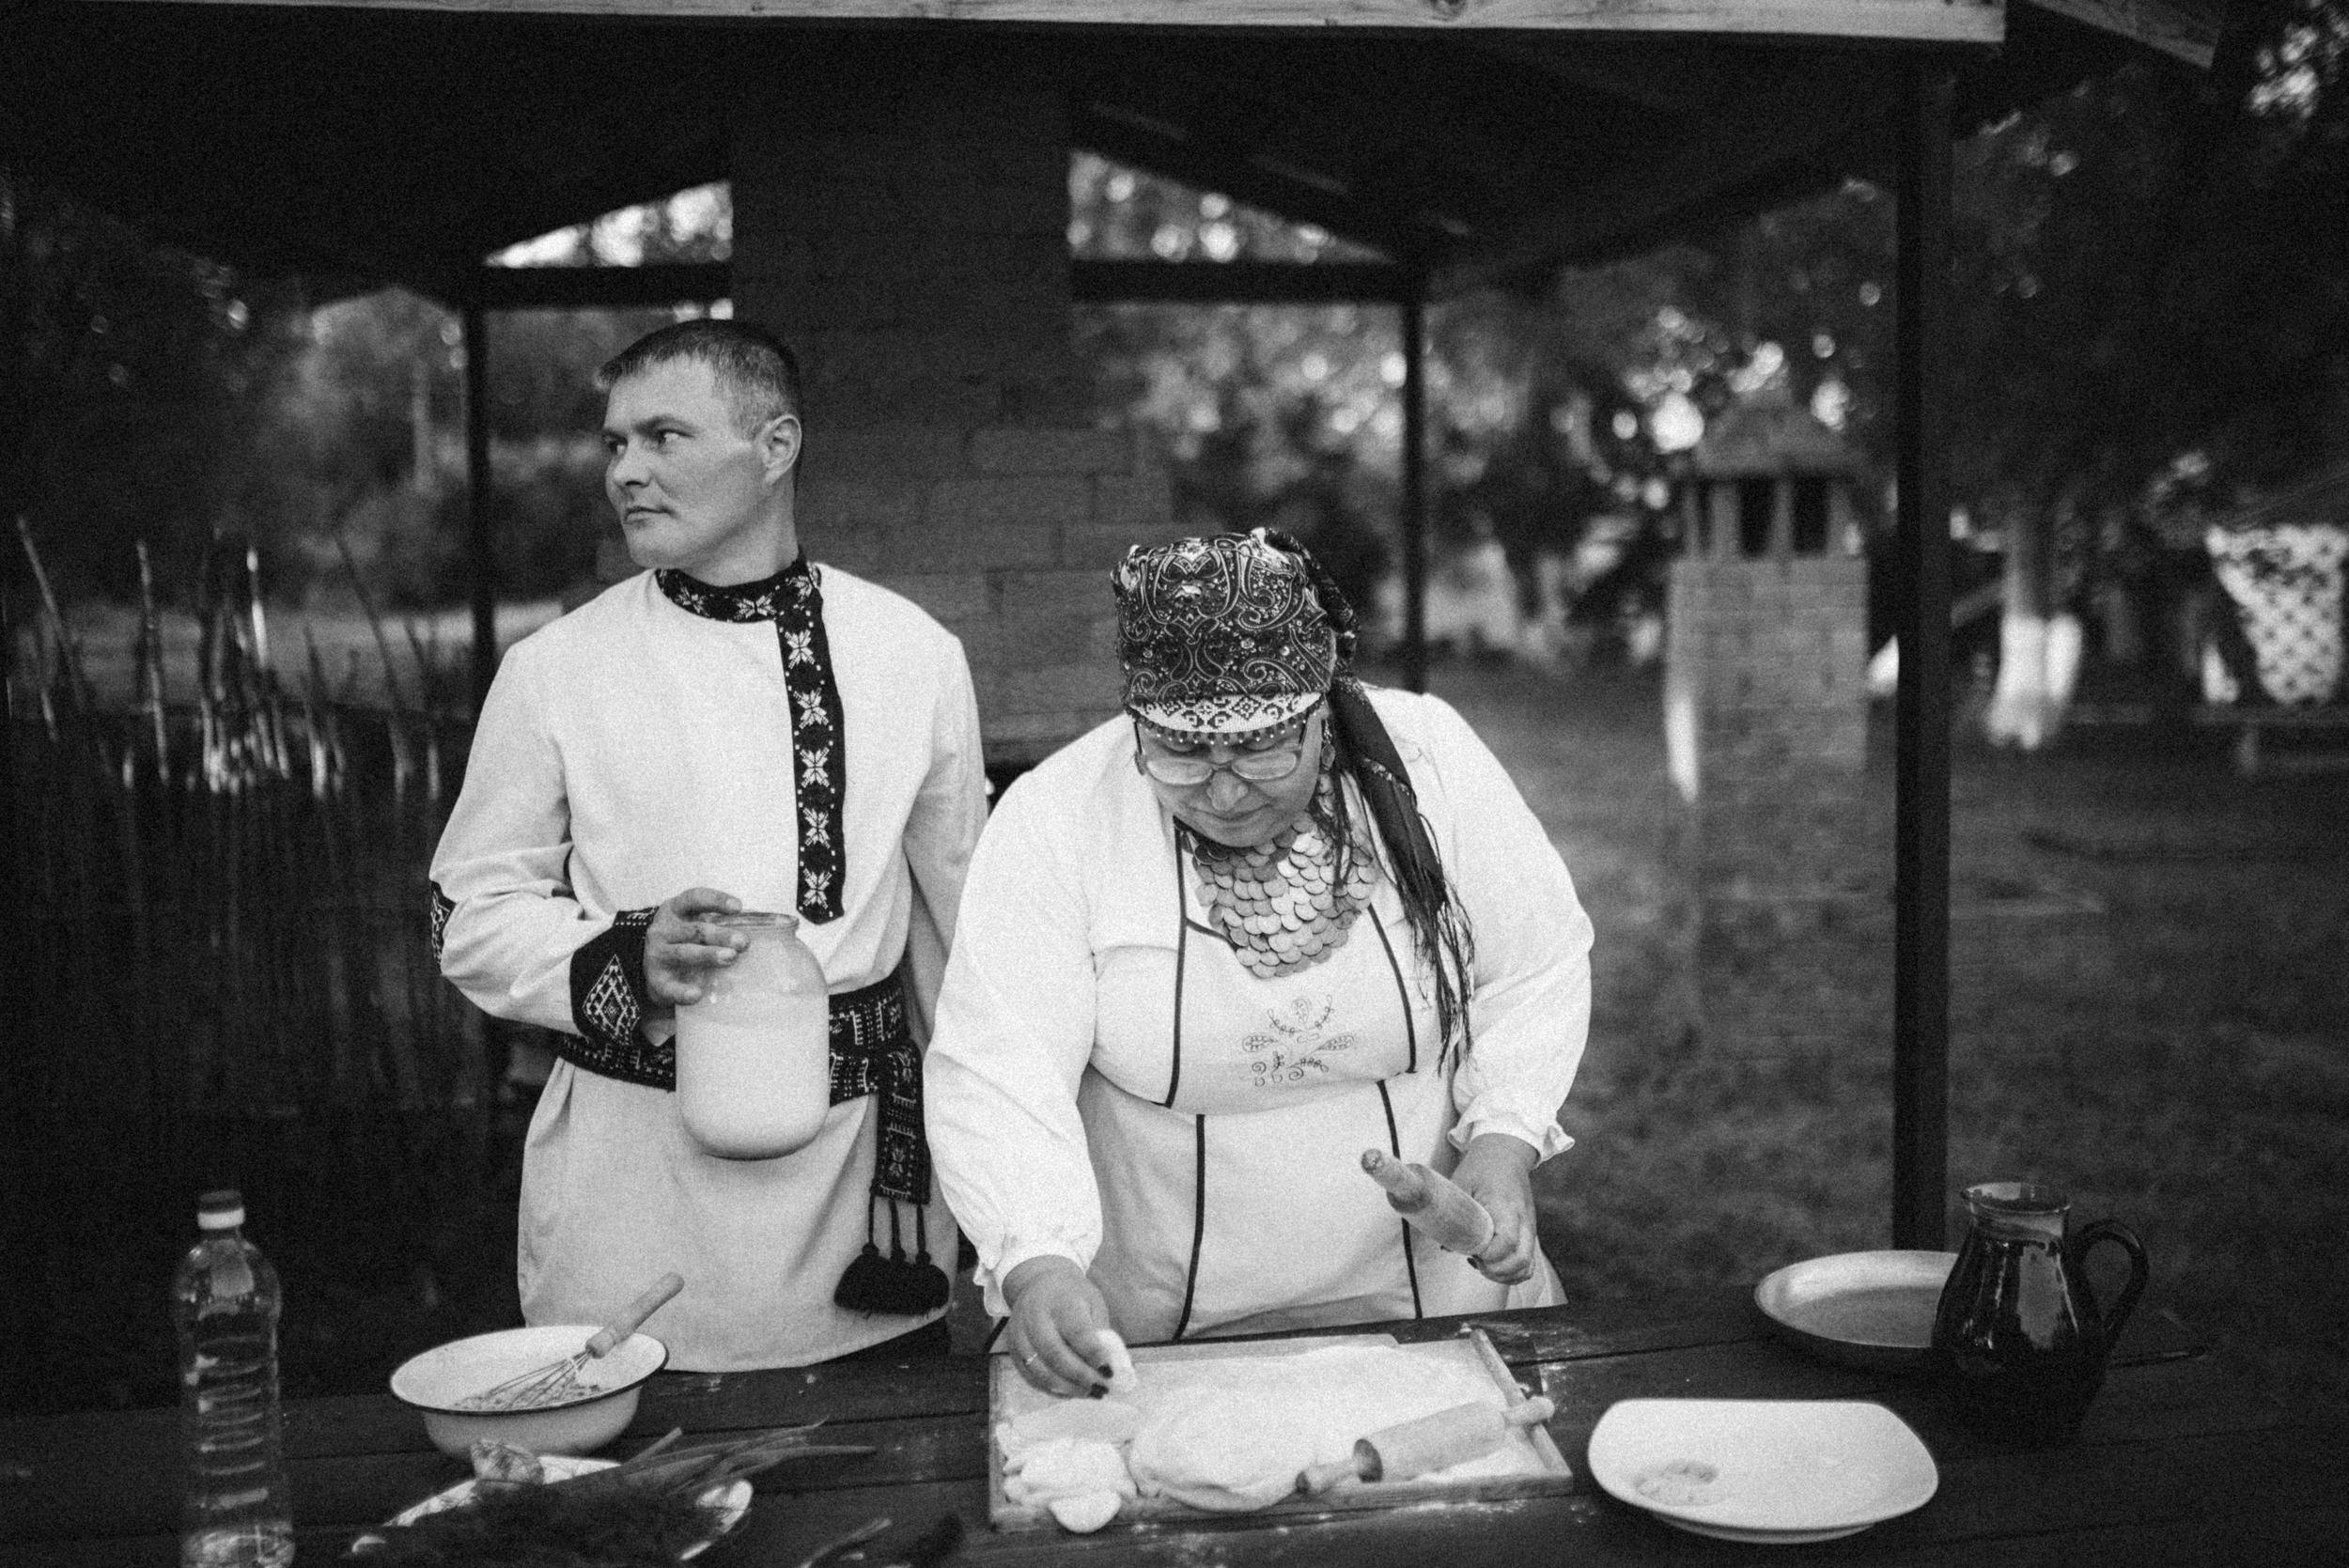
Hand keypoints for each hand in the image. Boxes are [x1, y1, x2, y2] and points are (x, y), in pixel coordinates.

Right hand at [643, 888, 747, 1012]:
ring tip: (730, 958)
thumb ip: (719, 925)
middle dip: (721, 935)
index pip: (694, 899)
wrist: (647, 969)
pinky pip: (669, 987)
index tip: (738, 907)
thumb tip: (763, 930)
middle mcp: (663, 930)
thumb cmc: (682, 942)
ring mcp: (657, 955)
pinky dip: (682, 991)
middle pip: (694, 930)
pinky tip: (697, 995)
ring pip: (684, 954)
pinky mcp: (655, 981)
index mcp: (674, 911)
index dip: (716, 900)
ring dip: (707, 955)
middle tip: (743, 942)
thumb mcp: (692, 926)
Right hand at [1002, 1256, 1116, 1397]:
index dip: (1093, 1354)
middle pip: (1054, 1354)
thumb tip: (1114, 1368)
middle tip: (1101, 1389)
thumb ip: (1101, 1332)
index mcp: (1059, 1300)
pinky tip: (1072, 1391)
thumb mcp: (1092, 1302)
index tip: (1109, 1372)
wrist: (1037, 1284)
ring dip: (1068, 1388)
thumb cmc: (1072, 1296)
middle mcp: (1034, 1316)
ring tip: (1091, 1393)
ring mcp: (1019, 1334)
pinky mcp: (1012, 1350)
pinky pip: (1031, 1377)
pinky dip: (1054, 1389)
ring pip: (1040, 1370)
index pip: (1076, 1331)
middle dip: (1080, 1376)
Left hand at [1451, 1133, 1541, 1285]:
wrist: (1505, 1154)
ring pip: (1527, 1266)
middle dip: (1496, 1272)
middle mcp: (1523, 1220)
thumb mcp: (1461, 1183)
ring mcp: (1529, 1228)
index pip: (1506, 1243)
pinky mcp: (1528, 1233)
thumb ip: (1453, 1213)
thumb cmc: (1481, 1168)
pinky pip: (1528, 1262)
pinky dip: (1512, 1270)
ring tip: (1481, 1264)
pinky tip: (1491, 1261)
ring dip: (1504, 1275)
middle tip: (1474, 1261)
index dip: (1488, 1256)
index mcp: (1505, 1206)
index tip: (1470, 1253)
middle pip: (1522, 1261)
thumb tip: (1444, 1246)